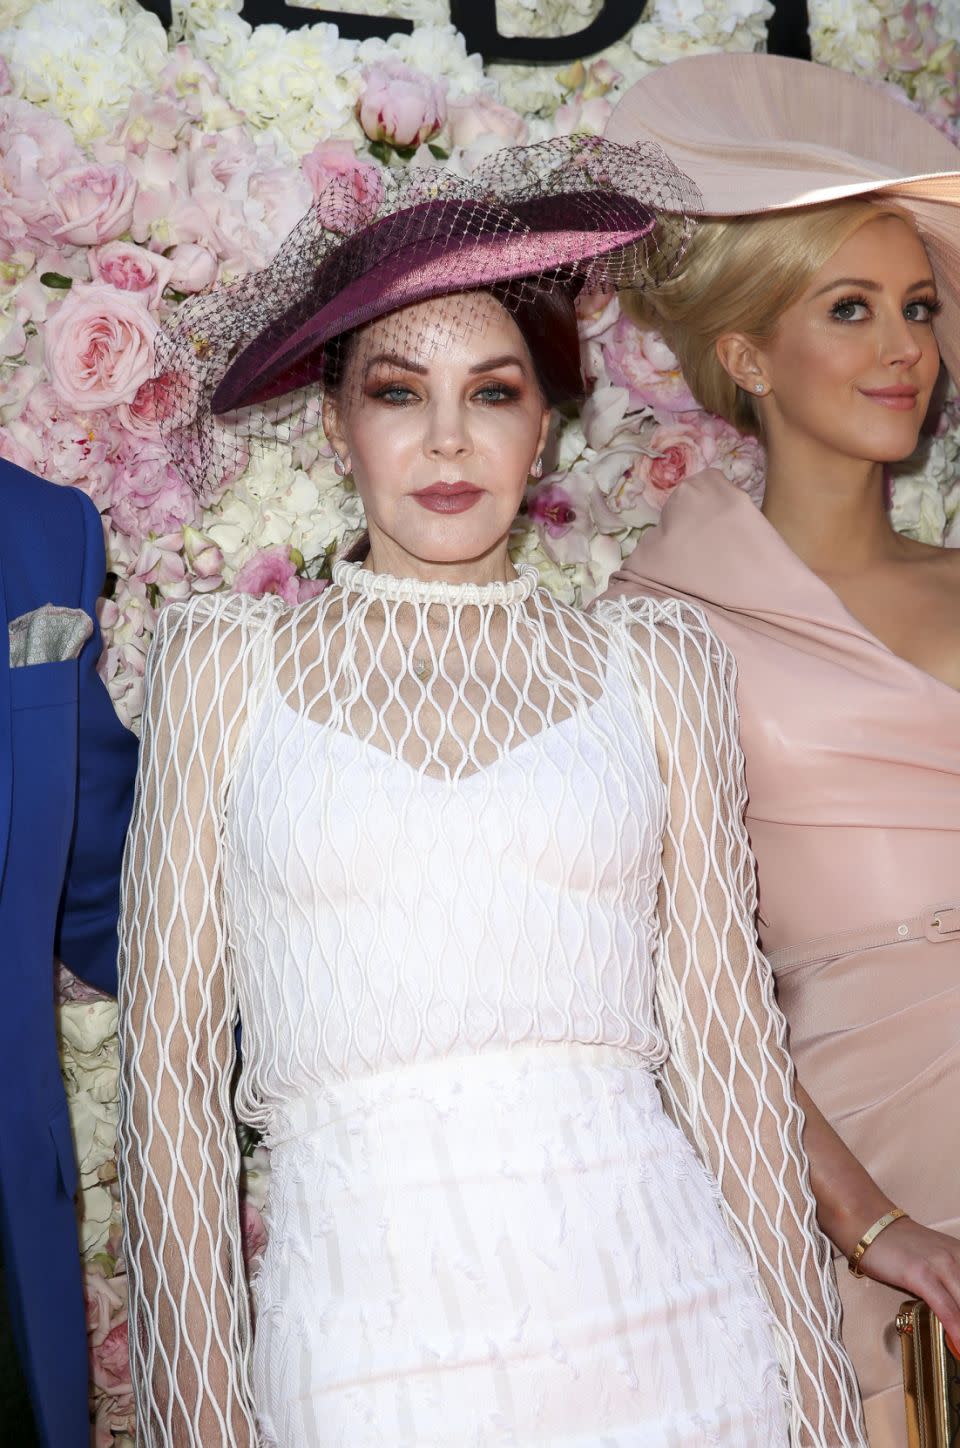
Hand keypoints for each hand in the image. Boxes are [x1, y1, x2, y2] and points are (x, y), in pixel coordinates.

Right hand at [857, 1215, 959, 1351]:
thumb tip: (956, 1317)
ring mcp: (939, 1265)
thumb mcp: (937, 1259)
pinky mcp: (919, 1274)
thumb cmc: (900, 1246)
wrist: (869, 1223)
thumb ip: (952, 1283)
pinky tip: (959, 1345)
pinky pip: (946, 1308)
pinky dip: (956, 1329)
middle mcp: (957, 1257)